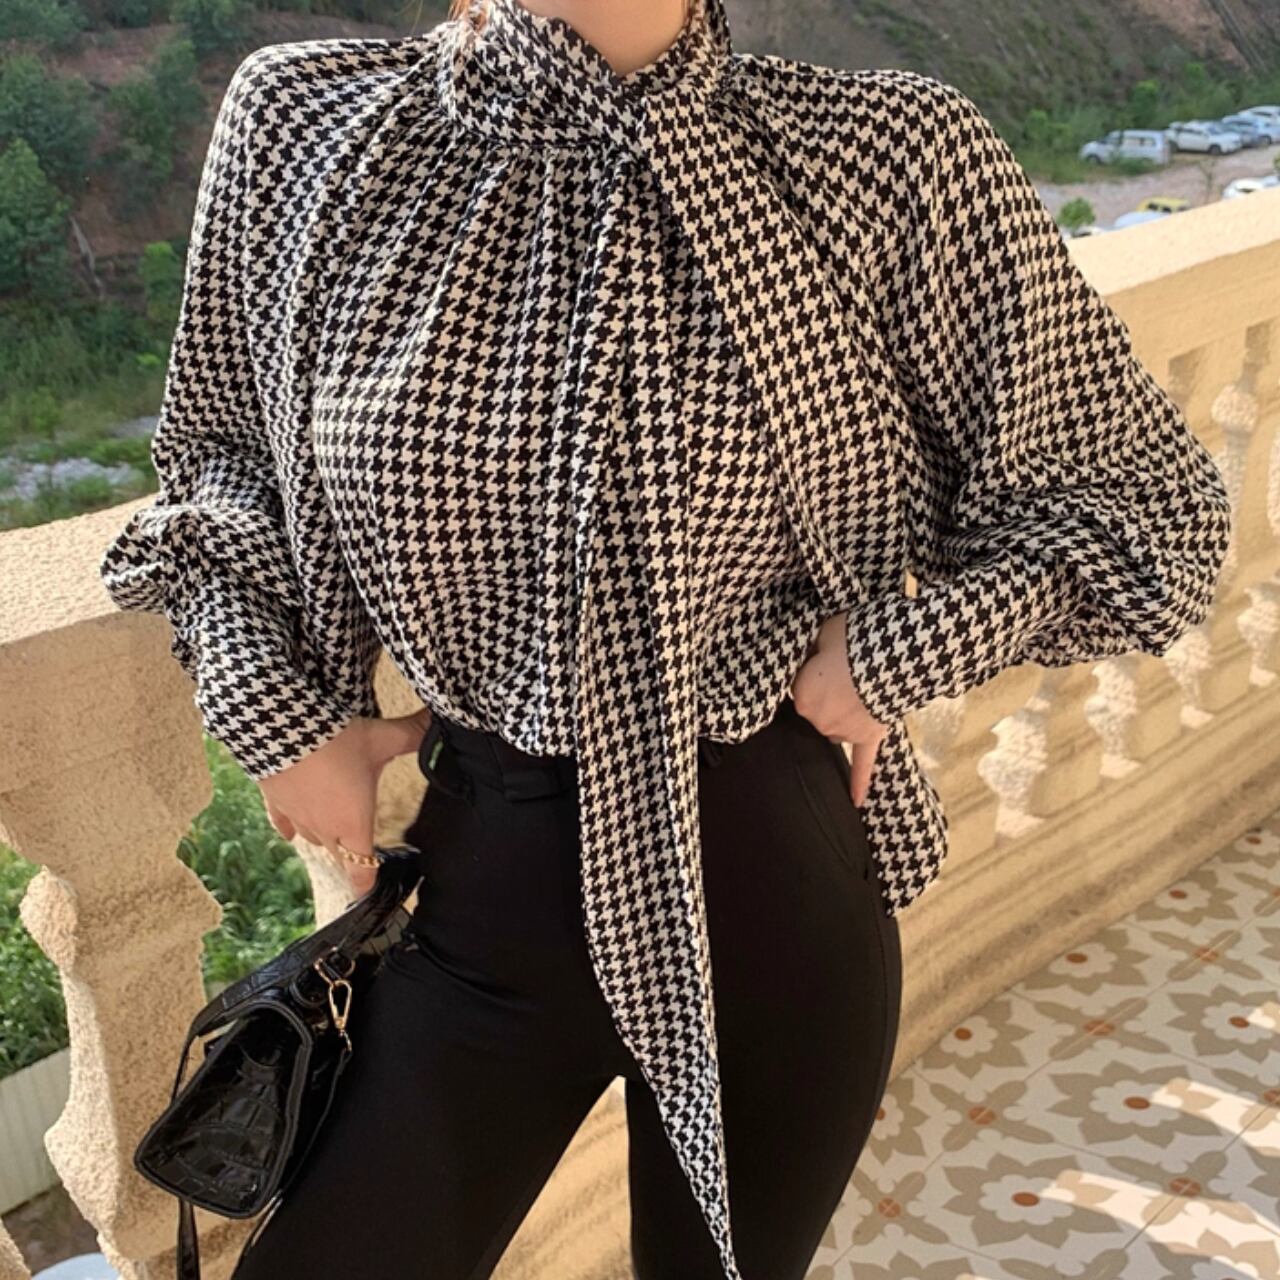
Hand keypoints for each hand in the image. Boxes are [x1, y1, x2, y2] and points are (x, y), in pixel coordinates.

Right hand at [258, 707, 432, 898]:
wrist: (278, 730)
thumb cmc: (335, 741)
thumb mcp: (382, 737)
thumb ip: (414, 734)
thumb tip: (441, 720)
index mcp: (353, 823)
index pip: (361, 867)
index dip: (366, 884)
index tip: (369, 894)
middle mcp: (323, 827)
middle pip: (338, 853)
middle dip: (350, 855)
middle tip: (359, 857)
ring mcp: (296, 816)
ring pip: (311, 839)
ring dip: (324, 839)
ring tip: (334, 836)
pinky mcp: (274, 800)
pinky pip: (282, 823)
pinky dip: (288, 829)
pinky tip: (289, 836)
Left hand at [789, 611, 887, 807]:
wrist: (894, 658)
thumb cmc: (855, 642)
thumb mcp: (822, 632)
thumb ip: (810, 647)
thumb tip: (808, 652)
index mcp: (801, 696)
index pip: (798, 685)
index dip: (812, 668)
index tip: (825, 655)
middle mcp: (818, 720)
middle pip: (816, 709)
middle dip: (828, 692)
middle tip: (847, 668)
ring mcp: (845, 732)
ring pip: (836, 727)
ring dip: (844, 713)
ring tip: (859, 689)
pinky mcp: (870, 738)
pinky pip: (862, 765)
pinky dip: (859, 783)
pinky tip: (856, 802)